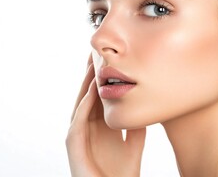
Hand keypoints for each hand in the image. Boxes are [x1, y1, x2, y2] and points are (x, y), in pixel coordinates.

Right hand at [66, 56, 145, 176]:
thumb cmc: (122, 173)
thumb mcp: (135, 142)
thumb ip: (136, 126)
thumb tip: (145, 108)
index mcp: (100, 127)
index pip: (99, 97)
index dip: (102, 79)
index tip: (108, 59)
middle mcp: (87, 128)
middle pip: (88, 96)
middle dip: (91, 74)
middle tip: (96, 53)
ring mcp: (78, 135)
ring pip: (81, 103)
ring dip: (85, 83)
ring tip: (92, 63)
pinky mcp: (73, 144)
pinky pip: (78, 120)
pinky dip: (84, 104)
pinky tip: (92, 89)